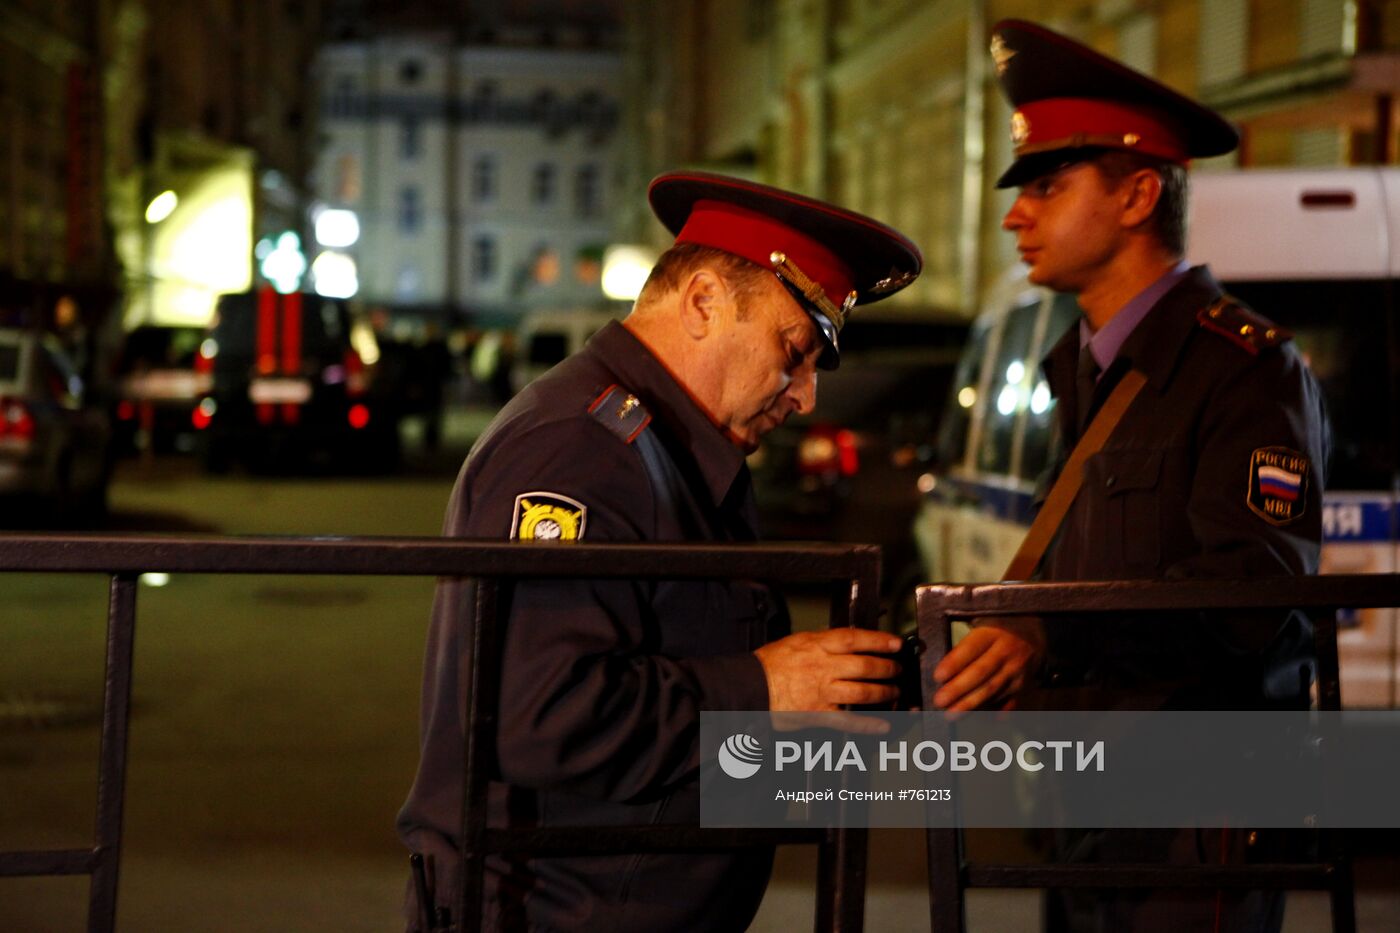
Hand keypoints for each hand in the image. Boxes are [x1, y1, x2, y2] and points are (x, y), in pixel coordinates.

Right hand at [755, 628, 902, 712]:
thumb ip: (819, 643)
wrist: (746, 687)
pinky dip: (869, 724)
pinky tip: (883, 725)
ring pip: (863, 691)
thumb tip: (842, 643)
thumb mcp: (793, 642)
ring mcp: (822, 691)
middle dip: (887, 668)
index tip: (895, 643)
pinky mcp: (818, 713)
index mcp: (816, 645)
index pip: (855, 639)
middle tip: (897, 669)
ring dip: (884, 692)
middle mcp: (823, 666)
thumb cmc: (765, 666)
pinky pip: (849, 720)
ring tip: (894, 692)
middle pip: (865, 665)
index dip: (879, 640)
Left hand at [931, 617, 1045, 714]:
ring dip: (970, 704)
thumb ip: (963, 643)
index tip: (938, 676)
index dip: (954, 663)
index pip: (971, 649)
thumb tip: (940, 670)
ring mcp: (1017, 670)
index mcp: (992, 633)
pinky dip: (993, 710)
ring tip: (951, 714)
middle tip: (939, 700)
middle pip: (981, 673)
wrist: (1034, 634)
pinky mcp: (1024, 685)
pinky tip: (978, 717)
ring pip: (992, 690)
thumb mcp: (981, 624)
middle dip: (958, 689)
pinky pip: (1008, 701)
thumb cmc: (997, 630)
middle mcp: (1007, 651)